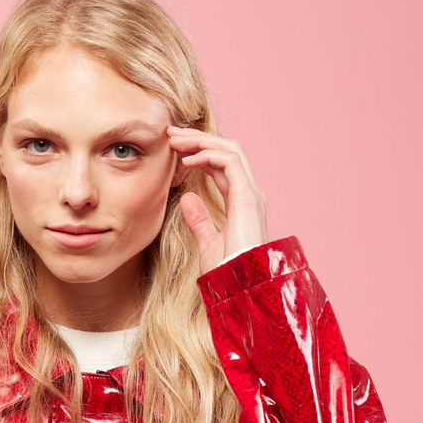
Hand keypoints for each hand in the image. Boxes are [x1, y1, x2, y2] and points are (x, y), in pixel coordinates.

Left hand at [166, 124, 269, 274]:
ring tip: (175, 140)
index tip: (175, 151)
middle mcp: (250, 194)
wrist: (242, 287)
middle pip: (226, 152)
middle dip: (199, 139)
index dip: (200, 153)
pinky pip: (230, 162)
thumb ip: (199, 219)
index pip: (222, 166)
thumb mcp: (208, 242)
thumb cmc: (229, 272)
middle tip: (171, 134)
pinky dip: (208, 155)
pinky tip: (186, 160)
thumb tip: (187, 199)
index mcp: (242, 203)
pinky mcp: (248, 198)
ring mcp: (252, 194)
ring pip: (230, 150)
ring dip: (201, 141)